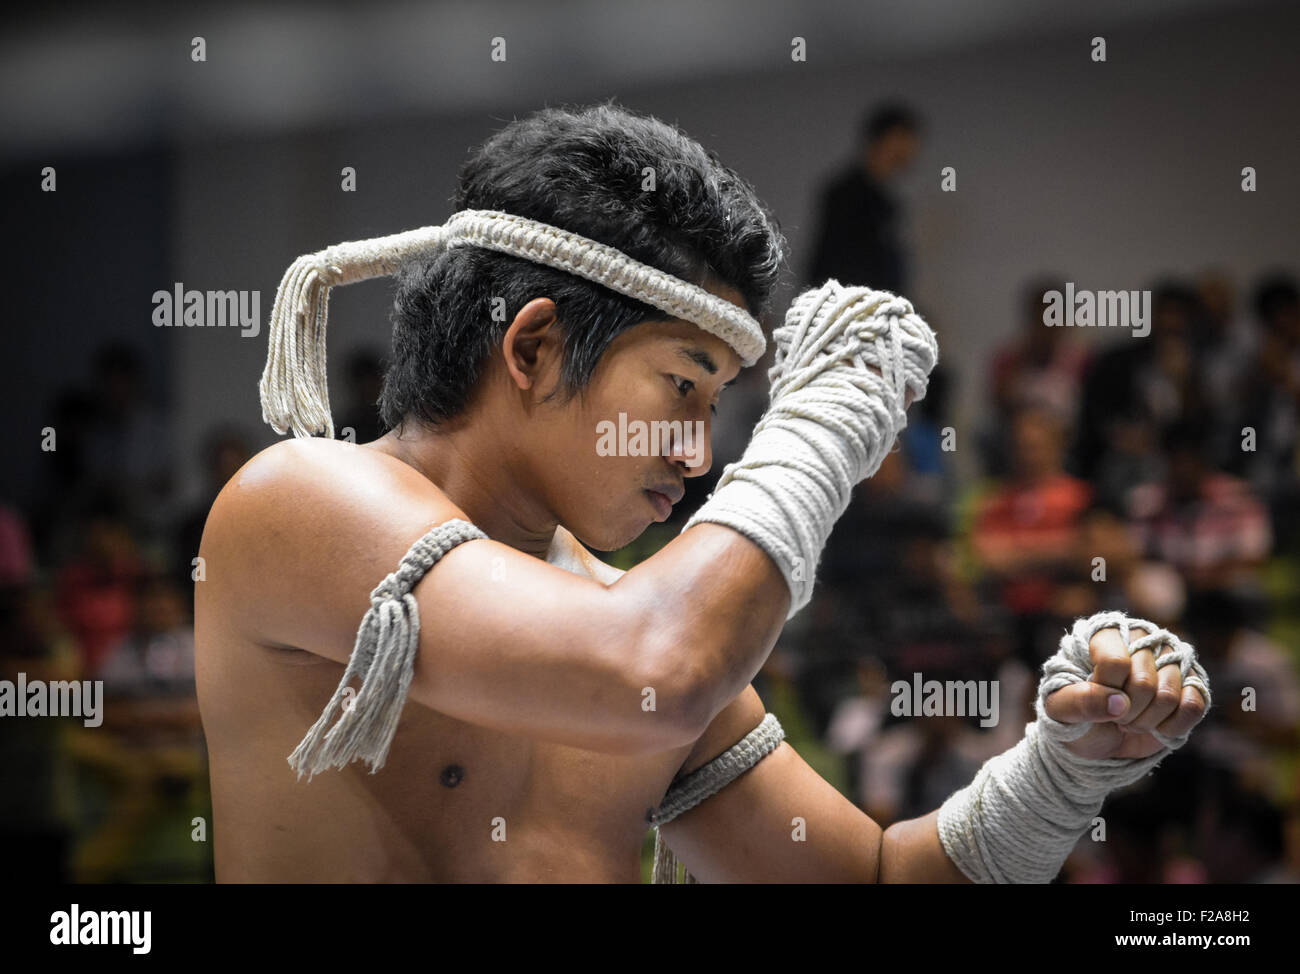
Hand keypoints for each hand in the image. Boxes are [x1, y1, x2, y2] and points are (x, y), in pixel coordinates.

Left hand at [1043, 623, 1208, 759]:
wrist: (1099, 739)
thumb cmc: (1075, 717)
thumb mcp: (1061, 710)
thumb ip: (1080, 701)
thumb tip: (1118, 703)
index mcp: (1103, 634)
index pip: (1115, 663)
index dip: (1106, 691)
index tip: (1096, 700)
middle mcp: (1141, 639)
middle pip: (1143, 682)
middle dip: (1126, 713)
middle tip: (1114, 717)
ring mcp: (1170, 659)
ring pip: (1170, 695)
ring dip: (1146, 721)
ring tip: (1130, 721)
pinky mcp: (1192, 683)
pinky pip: (1194, 704)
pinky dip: (1172, 726)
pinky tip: (1156, 727)